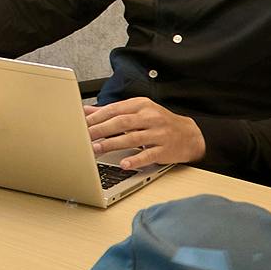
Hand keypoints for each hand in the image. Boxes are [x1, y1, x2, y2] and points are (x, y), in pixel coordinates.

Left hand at [86, 97, 203, 170]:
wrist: (190, 135)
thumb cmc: (159, 122)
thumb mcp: (138, 111)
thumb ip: (112, 111)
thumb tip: (86, 110)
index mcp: (141, 105)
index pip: (115, 110)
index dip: (97, 117)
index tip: (80, 124)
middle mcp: (150, 117)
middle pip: (122, 122)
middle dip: (101, 130)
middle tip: (84, 137)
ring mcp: (159, 134)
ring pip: (132, 138)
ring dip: (112, 144)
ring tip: (96, 150)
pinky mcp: (165, 150)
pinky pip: (148, 155)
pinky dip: (135, 160)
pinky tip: (123, 164)